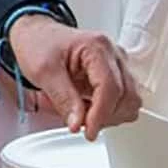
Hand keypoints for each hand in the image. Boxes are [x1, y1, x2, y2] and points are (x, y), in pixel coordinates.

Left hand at [5, 14, 141, 139]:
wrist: (36, 35)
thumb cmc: (38, 44)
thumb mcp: (43, 71)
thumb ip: (63, 98)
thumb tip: (78, 124)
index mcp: (96, 47)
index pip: (111, 87)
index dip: (101, 115)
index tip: (89, 132)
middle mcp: (113, 54)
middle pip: (127, 96)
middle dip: (106, 116)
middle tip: (80, 122)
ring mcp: (118, 64)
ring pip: (131, 101)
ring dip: (110, 115)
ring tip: (83, 112)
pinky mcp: (117, 74)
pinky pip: (124, 100)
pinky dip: (110, 111)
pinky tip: (89, 108)